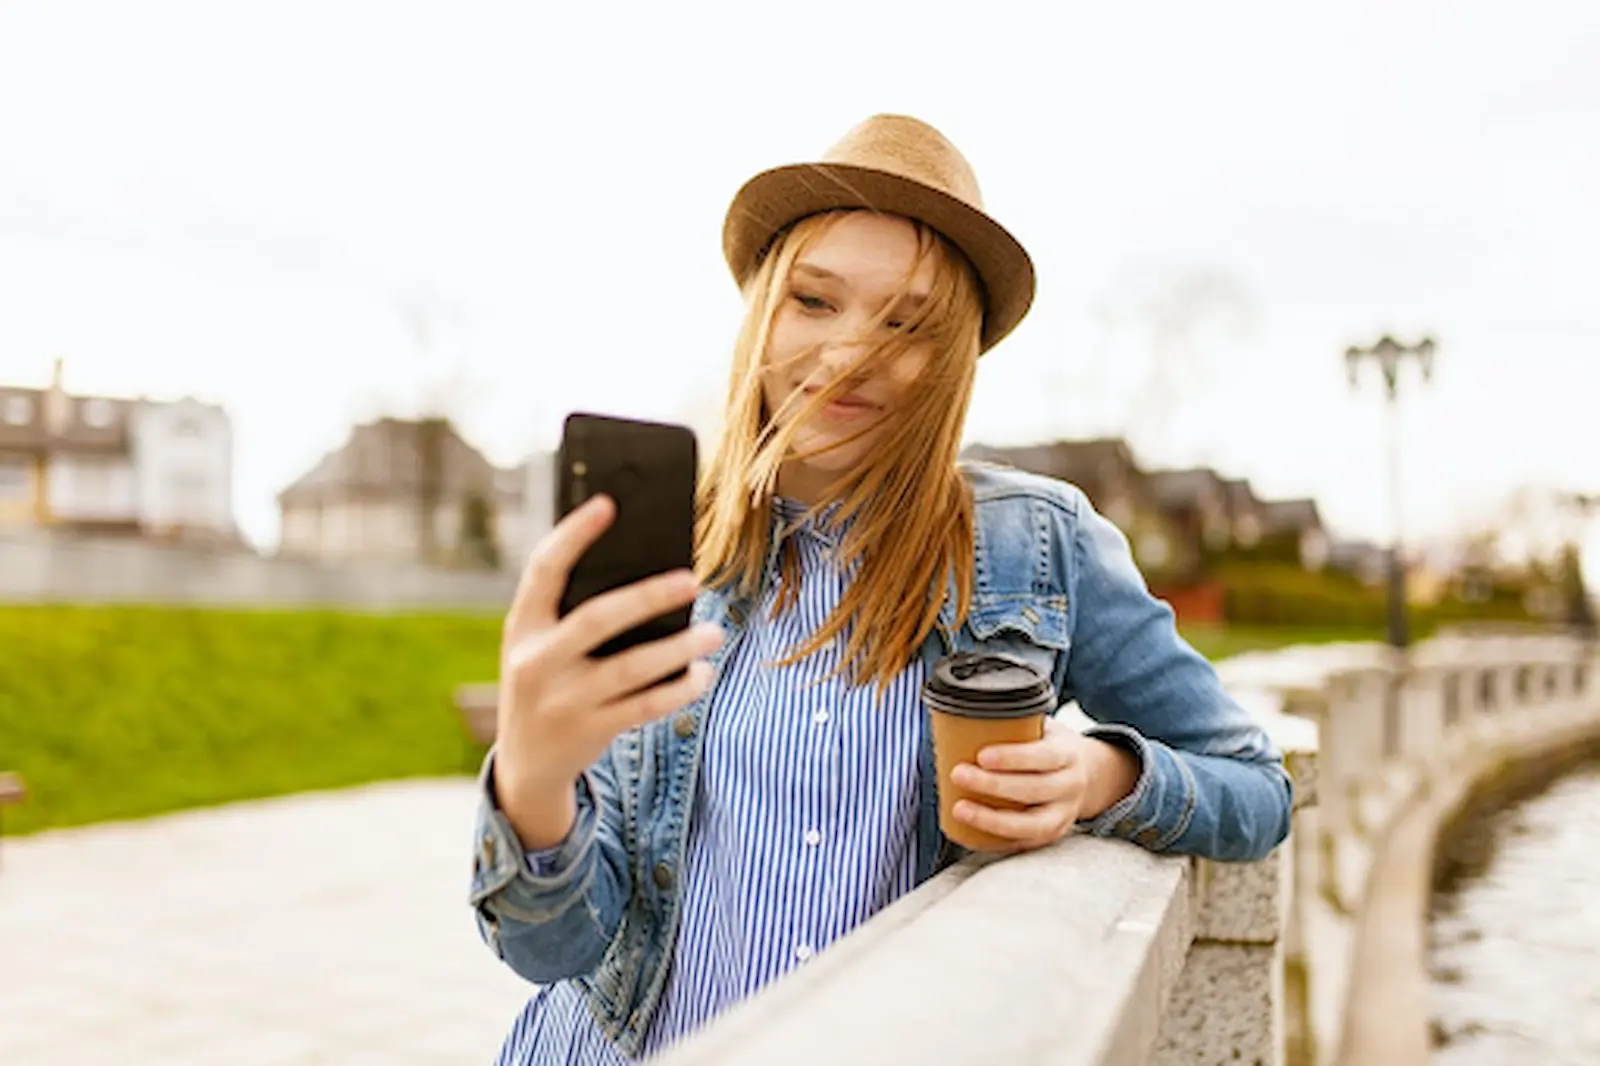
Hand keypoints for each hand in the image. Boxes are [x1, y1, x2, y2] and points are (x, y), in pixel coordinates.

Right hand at [494, 494, 724, 848]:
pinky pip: (644, 707)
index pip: (543, 569)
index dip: (573, 534)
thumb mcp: (539, 645)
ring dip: (679, 648)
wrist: (525, 764)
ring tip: (714, 632)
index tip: (608, 503)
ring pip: (631, 668)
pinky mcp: (590, 732)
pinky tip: (702, 673)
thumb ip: (571, 611)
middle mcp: (537, 662)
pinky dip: (678, 689)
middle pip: (598, 619)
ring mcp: (563, 701)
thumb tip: (644, 567)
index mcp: (523, 626)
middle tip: (692, 580)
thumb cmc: (546, 682)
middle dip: (648, 596)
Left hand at [949, 717, 1140, 852]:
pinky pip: (1025, 843)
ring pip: (1031, 825)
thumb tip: (962, 714)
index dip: (1013, 758)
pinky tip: (969, 833)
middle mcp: (1070, 786)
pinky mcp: (1053, 834)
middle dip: (993, 785)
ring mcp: (1064, 814)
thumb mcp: (1044, 729)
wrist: (1089, 775)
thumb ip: (1016, 723)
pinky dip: (997, 841)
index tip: (981, 755)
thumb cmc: (1051, 747)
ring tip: (959, 810)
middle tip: (958, 774)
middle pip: (1033, 790)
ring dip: (991, 820)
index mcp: (1068, 754)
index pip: (1044, 757)